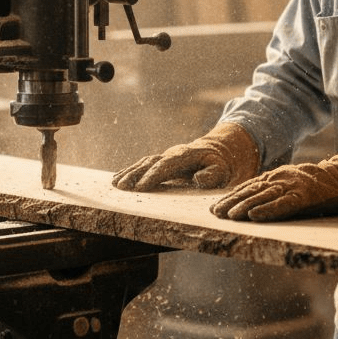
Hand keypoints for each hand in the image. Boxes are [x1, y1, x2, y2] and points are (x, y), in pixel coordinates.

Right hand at [112, 122, 260, 191]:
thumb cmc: (219, 164)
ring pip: (143, 163)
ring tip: (115, 184)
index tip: (141, 186)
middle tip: (122, 187)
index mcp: (185, 156)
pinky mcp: (160, 162)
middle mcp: (171, 154)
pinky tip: (117, 179)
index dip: (153, 175)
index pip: (166, 165)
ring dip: (129, 173)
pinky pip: (143, 165)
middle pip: (150, 163)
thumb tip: (197, 178)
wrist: (216, 151)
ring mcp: (164, 157)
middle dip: (135, 174)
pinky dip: (130, 171)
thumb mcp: (221, 169)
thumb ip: (212, 174)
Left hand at [211, 136, 337, 220]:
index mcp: (276, 176)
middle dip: (231, 202)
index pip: (248, 187)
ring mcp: (292, 186)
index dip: (230, 197)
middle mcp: (281, 179)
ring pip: (263, 196)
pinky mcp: (305, 196)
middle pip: (250, 191)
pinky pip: (284, 204)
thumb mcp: (291, 184)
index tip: (214, 208)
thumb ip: (274, 191)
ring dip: (244, 207)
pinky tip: (255, 216)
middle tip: (215, 214)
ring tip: (229, 216)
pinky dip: (268, 210)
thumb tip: (251, 205)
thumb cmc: (318, 187)